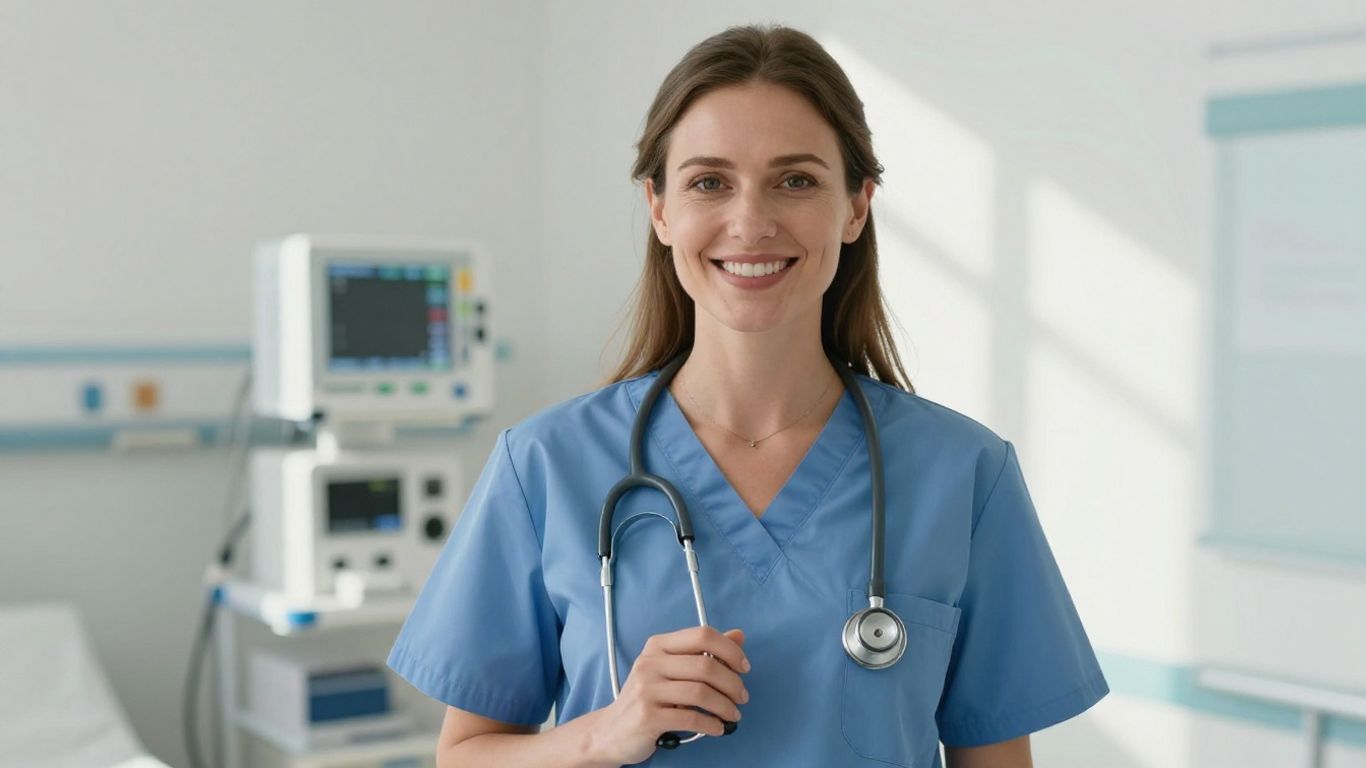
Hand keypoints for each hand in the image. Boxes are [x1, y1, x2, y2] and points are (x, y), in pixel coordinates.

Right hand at [588, 626, 748, 765]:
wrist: (611, 730)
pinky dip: (712, 724)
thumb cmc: (647, 698)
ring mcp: (646, 689)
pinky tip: (718, 727)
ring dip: (725, 706)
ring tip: (733, 714)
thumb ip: (704, 652)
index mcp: (658, 646)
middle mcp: (650, 663)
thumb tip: (739, 635)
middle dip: (732, 683)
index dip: (729, 650)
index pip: (702, 635)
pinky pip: (690, 718)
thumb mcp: (672, 669)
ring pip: (700, 692)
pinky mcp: (647, 716)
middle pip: (705, 666)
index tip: (744, 667)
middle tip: (742, 697)